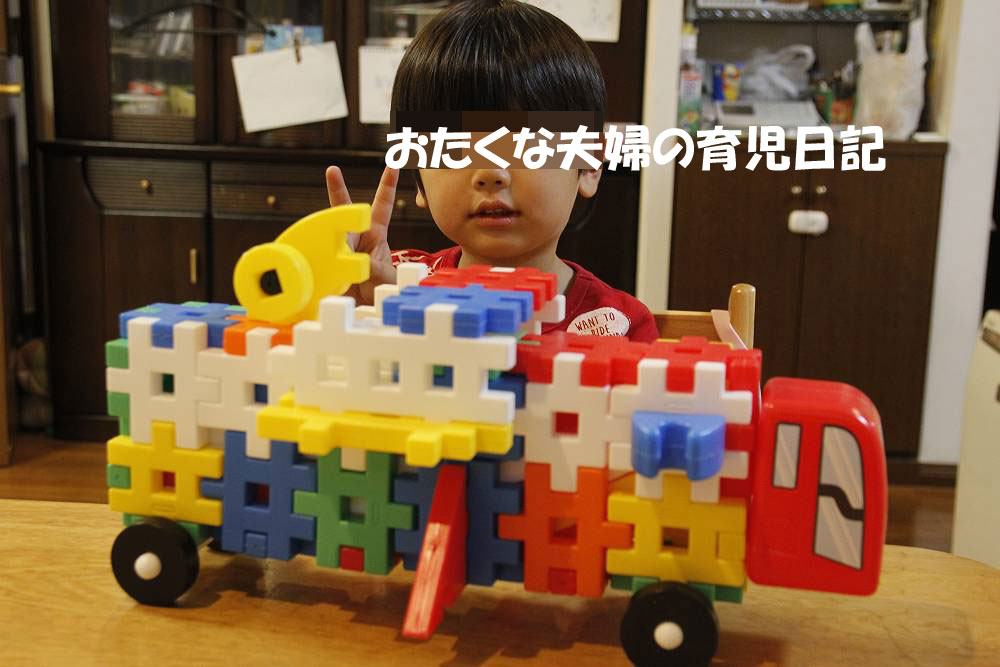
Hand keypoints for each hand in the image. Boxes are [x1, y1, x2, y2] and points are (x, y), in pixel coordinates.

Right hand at [325, 165, 398, 304]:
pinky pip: (319, 260)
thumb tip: (361, 264)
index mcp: (373, 235)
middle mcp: (353, 237)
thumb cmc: (378, 291)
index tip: (393, 165)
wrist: (359, 311)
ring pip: (330, 236)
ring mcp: (337, 248)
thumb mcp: (386, 278)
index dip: (387, 185)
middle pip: (343, 210)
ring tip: (348, 268)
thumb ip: (376, 268)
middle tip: (332, 170)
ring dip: (336, 249)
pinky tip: (331, 281)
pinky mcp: (323, 263)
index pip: (381, 206)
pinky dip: (323, 270)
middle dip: (337, 189)